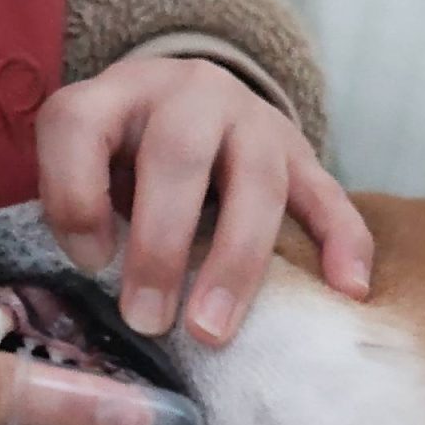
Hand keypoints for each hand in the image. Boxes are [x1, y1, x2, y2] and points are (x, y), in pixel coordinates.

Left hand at [36, 57, 373, 344]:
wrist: (189, 108)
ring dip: (236, 262)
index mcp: (116, 95)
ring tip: (213, 331)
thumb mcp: (85, 168)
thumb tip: (100, 271)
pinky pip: (328, 195)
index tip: (89, 263)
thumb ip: (79, 207)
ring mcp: (251, 120)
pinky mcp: (299, 153)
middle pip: (178, 156)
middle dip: (161, 246)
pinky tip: (349, 288)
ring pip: (256, 182)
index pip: (81, 127)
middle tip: (148, 320)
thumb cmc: (124, 159)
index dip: (75, 198)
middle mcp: (187, 94)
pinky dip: (343, 241)